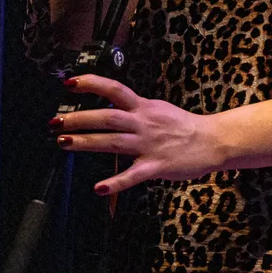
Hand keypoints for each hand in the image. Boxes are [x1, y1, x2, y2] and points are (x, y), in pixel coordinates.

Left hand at [51, 74, 223, 194]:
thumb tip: (109, 109)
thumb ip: (135, 110)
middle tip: (55, 122)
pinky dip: (115, 183)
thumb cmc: (185, 127)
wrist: (215, 141)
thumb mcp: (159, 110)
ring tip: (63, 143)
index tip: (69, 83)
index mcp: (145, 108)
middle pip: (107, 117)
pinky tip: (99, 189)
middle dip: (79, 118)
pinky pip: (133, 175)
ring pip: (113, 141)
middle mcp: (145, 123)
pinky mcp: (157, 166)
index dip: (91, 84)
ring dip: (86, 142)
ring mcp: (150, 144)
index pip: (115, 90)